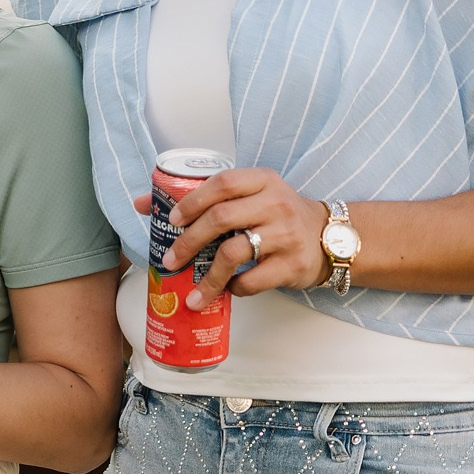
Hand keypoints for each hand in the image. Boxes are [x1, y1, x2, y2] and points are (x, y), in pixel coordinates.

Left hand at [136, 168, 333, 305]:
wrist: (329, 238)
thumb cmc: (278, 215)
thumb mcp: (251, 196)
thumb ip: (205, 198)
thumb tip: (143, 204)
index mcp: (262, 181)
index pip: (222, 182)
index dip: (192, 201)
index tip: (172, 221)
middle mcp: (276, 204)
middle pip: (221, 218)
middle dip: (189, 242)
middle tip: (171, 261)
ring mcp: (286, 234)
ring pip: (234, 254)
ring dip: (207, 277)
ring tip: (192, 293)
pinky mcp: (293, 264)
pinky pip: (253, 280)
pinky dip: (234, 289)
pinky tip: (227, 292)